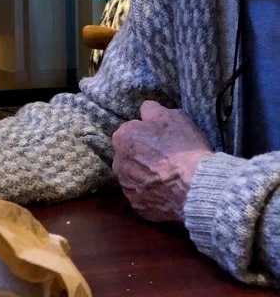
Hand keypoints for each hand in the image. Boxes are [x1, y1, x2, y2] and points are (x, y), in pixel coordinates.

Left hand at [111, 100, 212, 222]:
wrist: (197, 187)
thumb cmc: (184, 149)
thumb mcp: (171, 117)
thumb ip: (151, 110)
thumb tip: (145, 110)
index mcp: (122, 138)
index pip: (131, 131)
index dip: (148, 135)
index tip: (163, 140)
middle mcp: (118, 163)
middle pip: (130, 155)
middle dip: (144, 155)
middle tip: (167, 159)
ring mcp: (128, 187)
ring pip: (135, 176)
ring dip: (146, 176)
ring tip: (169, 177)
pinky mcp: (139, 206)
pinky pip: (144, 197)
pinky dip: (153, 195)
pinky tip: (168, 192)